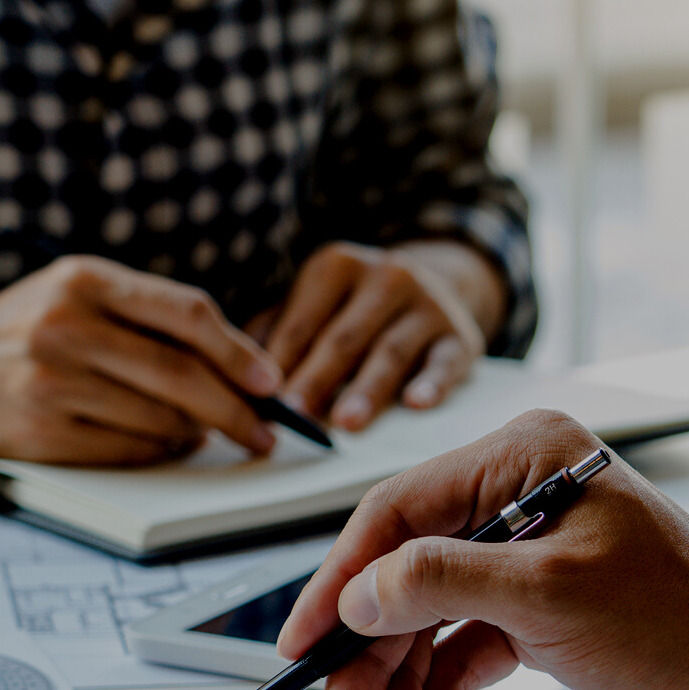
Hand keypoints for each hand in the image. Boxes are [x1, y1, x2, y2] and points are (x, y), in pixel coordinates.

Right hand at [0, 254, 284, 463]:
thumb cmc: (4, 335)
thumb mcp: (64, 296)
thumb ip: (137, 315)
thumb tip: (230, 360)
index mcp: (81, 279)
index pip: (187, 313)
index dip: (240, 352)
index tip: (270, 381)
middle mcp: (66, 324)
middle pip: (183, 374)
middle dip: (237, 411)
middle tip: (264, 431)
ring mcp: (50, 380)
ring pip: (159, 419)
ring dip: (195, 436)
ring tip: (205, 436)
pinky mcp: (39, 431)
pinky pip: (126, 451)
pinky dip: (157, 455)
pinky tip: (166, 449)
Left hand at [260, 240, 504, 431]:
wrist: (438, 288)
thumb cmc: (357, 309)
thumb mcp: (316, 305)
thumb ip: (275, 333)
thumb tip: (229, 375)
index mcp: (336, 267)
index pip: (302, 323)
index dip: (280, 364)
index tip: (261, 402)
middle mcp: (384, 276)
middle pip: (343, 338)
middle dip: (318, 379)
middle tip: (297, 415)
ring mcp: (426, 305)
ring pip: (390, 352)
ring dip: (367, 389)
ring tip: (347, 422)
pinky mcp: (459, 335)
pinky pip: (444, 362)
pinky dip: (431, 383)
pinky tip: (416, 404)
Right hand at [275, 411, 688, 689]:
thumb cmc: (680, 619)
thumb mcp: (548, 595)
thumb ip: (442, 583)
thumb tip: (360, 595)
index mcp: (522, 457)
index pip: (397, 515)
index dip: (340, 585)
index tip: (301, 647)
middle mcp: (517, 497)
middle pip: (405, 580)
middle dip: (371, 663)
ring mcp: (525, 559)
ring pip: (429, 628)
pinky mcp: (537, 614)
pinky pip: (464, 657)